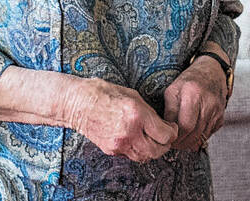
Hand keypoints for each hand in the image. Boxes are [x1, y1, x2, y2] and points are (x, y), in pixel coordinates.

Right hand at [63, 77, 178, 162]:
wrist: (77, 103)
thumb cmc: (103, 93)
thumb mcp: (131, 94)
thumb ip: (148, 111)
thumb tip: (160, 124)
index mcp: (137, 114)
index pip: (165, 135)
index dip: (172, 132)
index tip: (171, 128)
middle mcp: (130, 132)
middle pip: (158, 150)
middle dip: (165, 145)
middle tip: (165, 137)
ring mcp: (120, 143)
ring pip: (145, 157)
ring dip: (152, 150)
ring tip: (152, 140)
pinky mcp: (111, 150)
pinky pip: (131, 156)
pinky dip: (138, 150)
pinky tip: (136, 140)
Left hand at [163, 56, 227, 149]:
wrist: (212, 73)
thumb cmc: (189, 80)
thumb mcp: (173, 89)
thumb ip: (169, 110)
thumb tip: (166, 129)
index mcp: (193, 95)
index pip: (185, 125)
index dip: (175, 136)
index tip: (167, 138)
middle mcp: (208, 104)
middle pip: (194, 134)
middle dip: (181, 142)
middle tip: (171, 143)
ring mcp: (217, 112)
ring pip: (202, 137)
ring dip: (189, 143)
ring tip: (179, 141)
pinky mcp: (221, 118)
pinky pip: (209, 134)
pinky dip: (198, 138)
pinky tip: (190, 136)